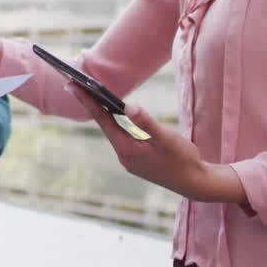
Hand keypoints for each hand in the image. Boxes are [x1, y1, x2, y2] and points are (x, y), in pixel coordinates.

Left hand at [64, 83, 246, 203]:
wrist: (195, 183)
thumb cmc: (184, 160)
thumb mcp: (167, 139)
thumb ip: (147, 123)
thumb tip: (129, 106)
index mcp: (127, 150)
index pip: (103, 120)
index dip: (88, 101)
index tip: (73, 84)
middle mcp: (124, 155)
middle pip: (103, 124)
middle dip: (88, 104)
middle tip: (71, 83)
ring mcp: (129, 159)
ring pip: (111, 130)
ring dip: (99, 112)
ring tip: (87, 93)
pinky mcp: (136, 159)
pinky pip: (119, 136)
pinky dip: (112, 121)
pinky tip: (110, 112)